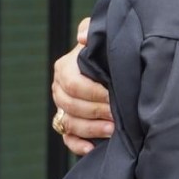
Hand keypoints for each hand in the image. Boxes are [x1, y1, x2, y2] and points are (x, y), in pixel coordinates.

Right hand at [51, 17, 114, 154]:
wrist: (116, 63)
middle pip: (71, 106)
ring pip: (69, 123)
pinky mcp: (69, 123)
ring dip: (90, 129)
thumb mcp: (102, 34)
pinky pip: (67, 138)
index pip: (74, 84)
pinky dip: (77, 145)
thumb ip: (92, 30)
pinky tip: (92, 148)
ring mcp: (63, 108)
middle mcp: (60, 89)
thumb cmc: (108, 48)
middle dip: (96, 111)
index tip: (114, 96)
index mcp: (65, 68)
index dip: (94, 92)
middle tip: (118, 115)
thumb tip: (82, 37)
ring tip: (113, 131)